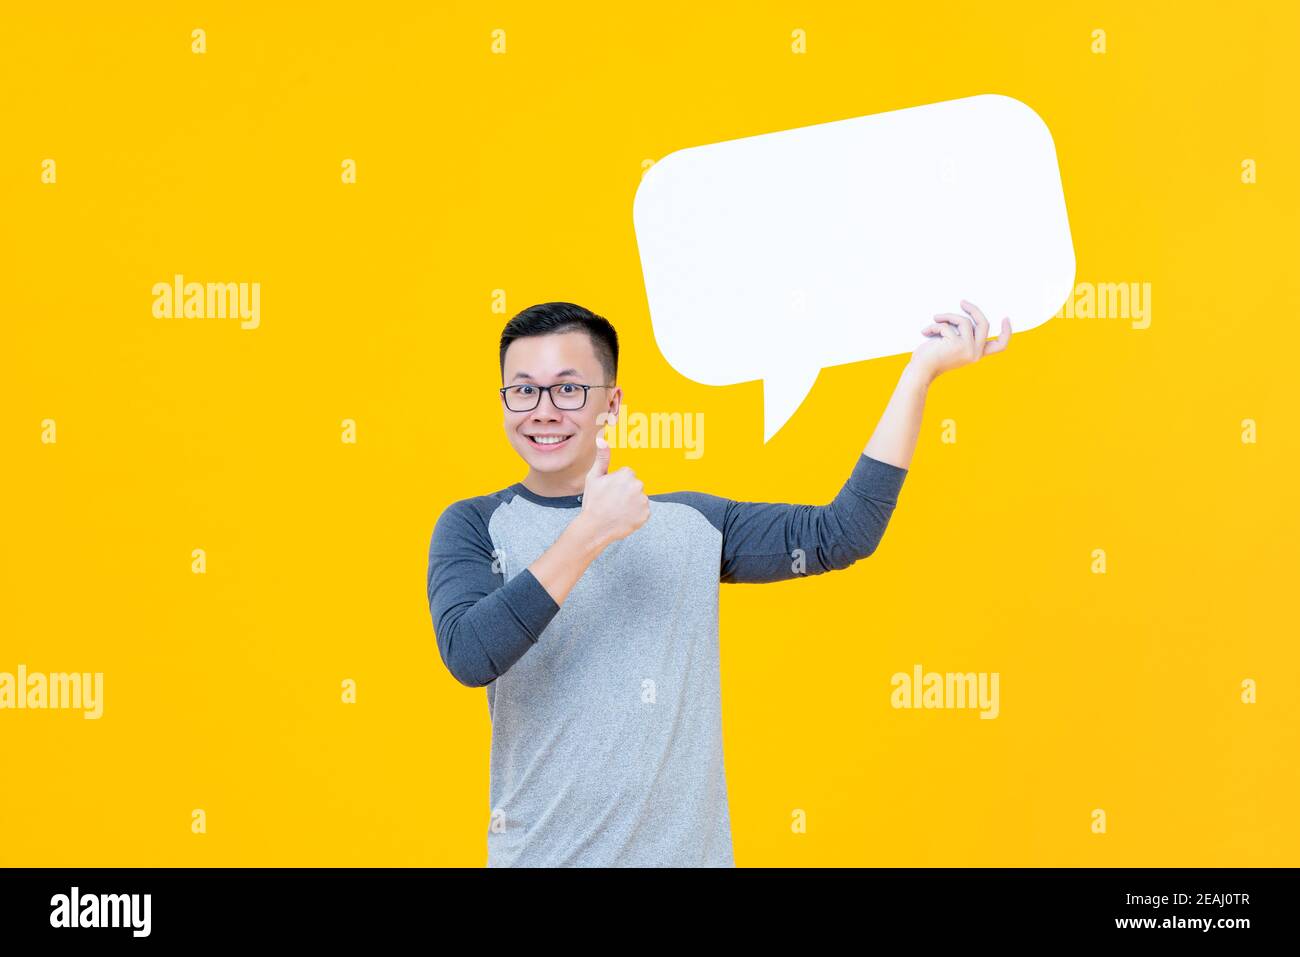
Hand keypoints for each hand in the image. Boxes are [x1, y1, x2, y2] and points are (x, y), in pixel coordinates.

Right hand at [579, 425, 649, 545]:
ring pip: (639, 498)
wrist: (595, 528)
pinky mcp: (646, 514)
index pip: (627, 475)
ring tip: (618, 510)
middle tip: (613, 502)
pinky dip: (635, 514)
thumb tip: (602, 438)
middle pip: (635, 486)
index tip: (609, 492)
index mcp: (626, 474)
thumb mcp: (594, 478)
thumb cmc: (593, 502)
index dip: (617, 484)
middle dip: (626, 492)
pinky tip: (624, 517)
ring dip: (631, 503)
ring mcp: (643, 501)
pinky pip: (642, 511)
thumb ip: (602, 458)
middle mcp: (638, 485)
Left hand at [908, 299, 1010, 381]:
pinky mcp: (957, 344)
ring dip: (948, 317)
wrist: (920, 370)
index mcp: (977, 354)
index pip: (1000, 346)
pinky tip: (925, 332)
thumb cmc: (932, 357)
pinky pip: (947, 326)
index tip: (1005, 318)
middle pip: (984, 324)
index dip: (1007, 332)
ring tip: (935, 319)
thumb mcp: (951, 345)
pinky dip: (935, 325)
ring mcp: (968, 349)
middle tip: (962, 302)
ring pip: (964, 321)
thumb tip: (965, 314)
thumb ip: (961, 335)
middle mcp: (975, 353)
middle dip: (974, 310)